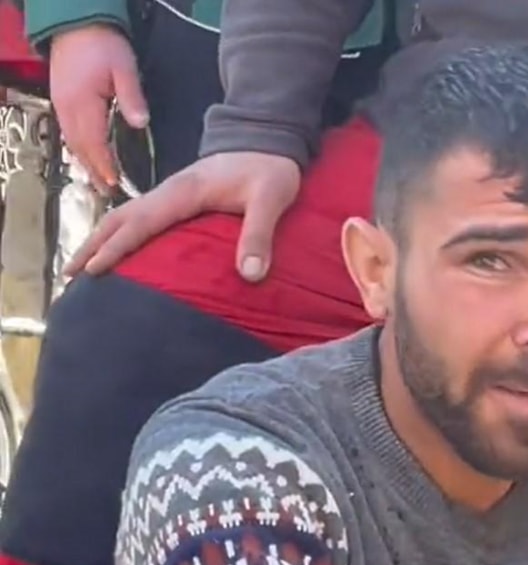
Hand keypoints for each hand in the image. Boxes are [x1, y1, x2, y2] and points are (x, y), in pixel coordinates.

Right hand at [49, 24, 148, 190]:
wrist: (77, 25)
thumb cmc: (104, 45)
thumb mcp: (125, 68)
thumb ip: (132, 97)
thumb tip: (140, 123)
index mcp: (83, 103)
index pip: (94, 143)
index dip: (104, 165)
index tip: (115, 183)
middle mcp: (67, 109)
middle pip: (80, 148)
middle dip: (94, 172)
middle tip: (108, 193)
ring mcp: (61, 105)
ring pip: (72, 142)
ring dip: (85, 163)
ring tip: (99, 183)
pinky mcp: (61, 101)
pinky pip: (69, 132)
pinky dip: (79, 148)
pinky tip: (88, 157)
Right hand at [65, 151, 301, 280]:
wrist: (270, 138)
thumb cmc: (271, 168)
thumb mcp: (272, 198)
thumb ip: (259, 234)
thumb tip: (251, 275)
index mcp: (185, 192)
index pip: (141, 222)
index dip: (116, 248)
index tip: (92, 271)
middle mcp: (170, 190)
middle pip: (121, 219)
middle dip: (93, 245)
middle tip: (68, 275)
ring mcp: (171, 192)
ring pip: (126, 216)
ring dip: (101, 239)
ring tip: (81, 267)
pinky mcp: (178, 196)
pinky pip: (140, 216)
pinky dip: (120, 232)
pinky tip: (115, 248)